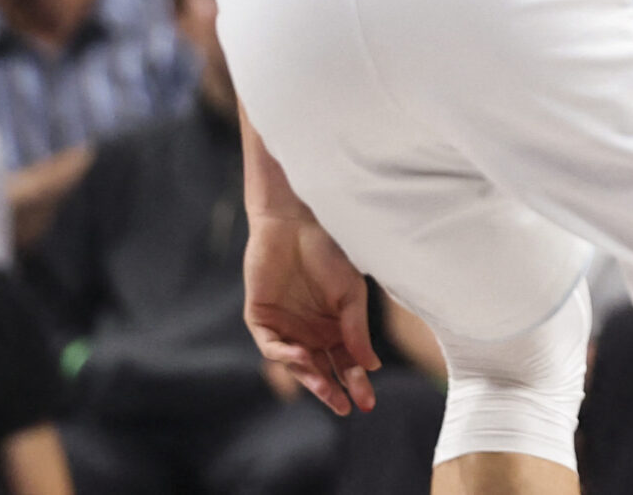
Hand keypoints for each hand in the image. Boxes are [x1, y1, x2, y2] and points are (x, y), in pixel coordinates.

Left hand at [242, 213, 379, 414]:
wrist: (294, 225)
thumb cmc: (329, 254)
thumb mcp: (351, 294)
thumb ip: (356, 329)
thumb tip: (370, 366)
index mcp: (336, 327)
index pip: (348, 363)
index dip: (358, 383)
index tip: (368, 403)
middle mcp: (311, 333)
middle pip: (324, 370)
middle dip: (334, 390)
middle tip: (346, 408)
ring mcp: (286, 329)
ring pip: (297, 365)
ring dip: (311, 379)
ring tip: (327, 390)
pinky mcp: (261, 321)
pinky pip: (272, 347)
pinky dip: (285, 356)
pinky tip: (302, 358)